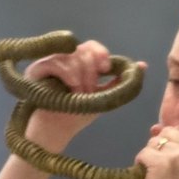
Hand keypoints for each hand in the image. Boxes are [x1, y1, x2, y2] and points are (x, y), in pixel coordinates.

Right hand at [23, 40, 146, 150]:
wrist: (57, 131)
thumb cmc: (77, 114)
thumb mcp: (103, 97)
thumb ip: (119, 82)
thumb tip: (142, 65)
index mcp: (79, 63)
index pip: (91, 47)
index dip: (101, 53)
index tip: (107, 68)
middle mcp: (63, 59)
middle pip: (84, 49)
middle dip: (93, 71)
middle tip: (91, 90)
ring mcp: (48, 62)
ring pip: (73, 56)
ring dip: (82, 78)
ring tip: (80, 94)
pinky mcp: (36, 68)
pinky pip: (57, 62)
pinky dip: (69, 76)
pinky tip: (71, 89)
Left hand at [135, 123, 178, 178]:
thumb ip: (178, 143)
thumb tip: (155, 126)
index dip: (174, 141)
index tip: (176, 161)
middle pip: (169, 131)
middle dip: (162, 147)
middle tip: (167, 169)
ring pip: (154, 141)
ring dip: (151, 155)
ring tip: (160, 174)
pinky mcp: (161, 162)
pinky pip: (143, 152)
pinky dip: (141, 163)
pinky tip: (150, 176)